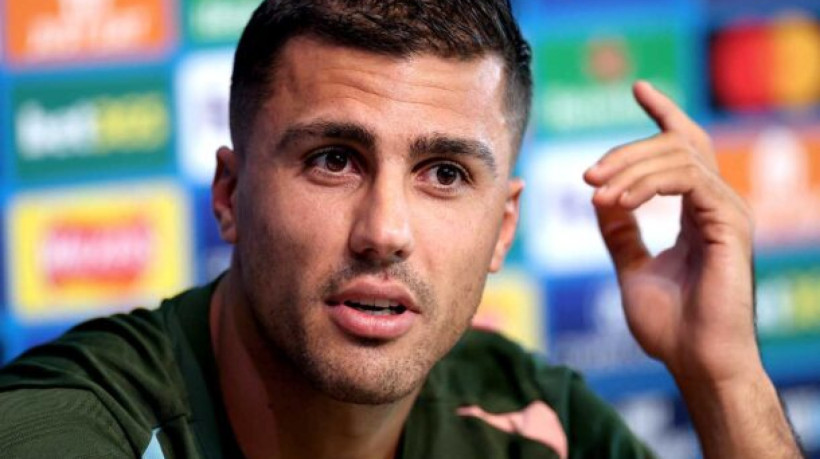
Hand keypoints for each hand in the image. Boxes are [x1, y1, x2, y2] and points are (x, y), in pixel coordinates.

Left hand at [583, 81, 758, 385]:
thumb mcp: (632, 268)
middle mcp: (717, 205)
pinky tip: (617, 200)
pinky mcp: (729, 224)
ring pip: (680, 156)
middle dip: (628, 148)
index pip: (684, 148)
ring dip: (629, 167)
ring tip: (593, 189)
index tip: (638, 88)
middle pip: (678, 144)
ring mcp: (727, 212)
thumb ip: (620, 231)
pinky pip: (688, 180)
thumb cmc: (670, 326)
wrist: (695, 363)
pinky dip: (647, 184)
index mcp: (699, 212)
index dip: (663, 113)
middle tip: (586, 173)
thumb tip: (599, 195)